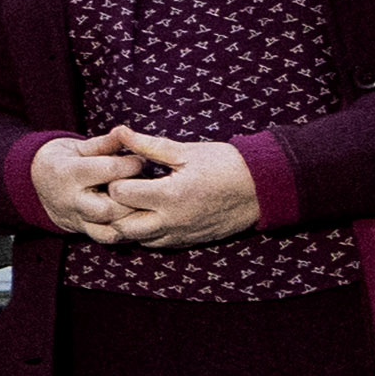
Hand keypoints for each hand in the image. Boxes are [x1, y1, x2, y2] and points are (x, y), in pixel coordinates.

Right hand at [20, 130, 147, 243]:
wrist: (36, 183)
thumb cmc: (63, 159)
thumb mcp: (79, 147)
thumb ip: (104, 143)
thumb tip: (125, 131)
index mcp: (68, 172)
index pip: (108, 170)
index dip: (131, 165)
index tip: (142, 160)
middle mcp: (70, 200)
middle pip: (109, 208)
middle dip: (132, 198)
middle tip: (145, 187)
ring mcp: (76, 218)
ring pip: (109, 229)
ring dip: (131, 218)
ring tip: (143, 204)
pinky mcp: (82, 231)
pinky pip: (107, 237)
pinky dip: (125, 230)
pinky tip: (136, 218)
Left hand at [80, 131, 266, 248]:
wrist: (261, 189)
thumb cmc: (225, 164)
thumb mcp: (186, 151)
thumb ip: (148, 145)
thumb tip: (120, 132)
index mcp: (169, 195)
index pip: (119, 194)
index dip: (113, 180)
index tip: (120, 170)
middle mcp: (171, 221)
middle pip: (121, 225)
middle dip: (113, 208)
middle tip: (118, 190)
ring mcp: (179, 235)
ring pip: (136, 239)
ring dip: (127, 223)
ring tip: (131, 202)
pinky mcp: (186, 242)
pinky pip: (154, 244)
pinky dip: (144, 232)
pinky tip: (147, 214)